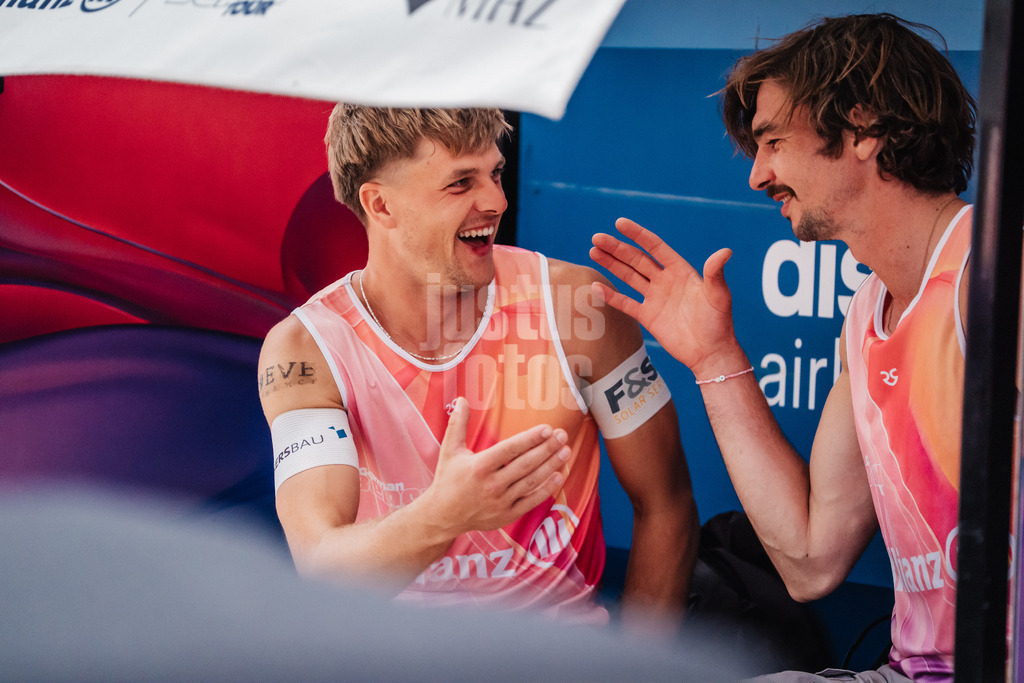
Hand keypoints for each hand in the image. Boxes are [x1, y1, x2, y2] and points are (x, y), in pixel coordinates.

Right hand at [427, 397, 570, 535]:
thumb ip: (457, 424)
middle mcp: (491, 485)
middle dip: (546, 449)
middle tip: (563, 435)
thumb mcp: (449, 450)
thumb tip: (462, 399)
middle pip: (525, 465)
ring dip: (551, 466)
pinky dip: (546, 490)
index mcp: (479, 467)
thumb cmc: (447, 480)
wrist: (442, 517)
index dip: (530, 439)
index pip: (510, 450)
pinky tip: (559, 476)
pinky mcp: (507, 515)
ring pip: (531, 482)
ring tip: (566, 451)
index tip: (547, 429)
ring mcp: (501, 502)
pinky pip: (531, 501)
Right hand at [590, 217, 741, 375]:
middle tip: (597, 238)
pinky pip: (625, 303)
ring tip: (593, 251)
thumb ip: (715, 273)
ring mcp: (655, 298)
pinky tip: (595, 286)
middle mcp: (665, 281)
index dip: (637, 235)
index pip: (655, 247)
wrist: (710, 353)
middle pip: (636, 259)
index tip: (619, 223)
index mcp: (680, 271)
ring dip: (611, 264)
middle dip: (617, 248)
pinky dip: (611, 295)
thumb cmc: (718, 322)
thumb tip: (725, 251)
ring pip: (628, 276)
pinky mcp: (647, 316)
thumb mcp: (718, 295)